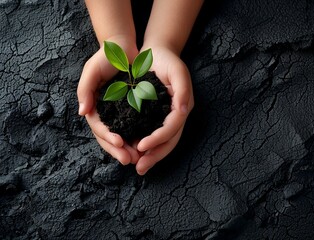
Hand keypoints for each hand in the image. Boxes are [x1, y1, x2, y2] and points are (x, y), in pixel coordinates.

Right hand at [77, 36, 138, 164]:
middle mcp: (105, 113)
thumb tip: (82, 112)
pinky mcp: (132, 111)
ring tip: (139, 158)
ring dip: (129, 150)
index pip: (99, 128)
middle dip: (118, 151)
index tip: (119, 143)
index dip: (107, 138)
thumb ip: (85, 89)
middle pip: (109, 138)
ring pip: (122, 138)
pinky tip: (147, 147)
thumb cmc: (105, 57)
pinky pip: (134, 129)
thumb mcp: (92, 70)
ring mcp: (118, 114)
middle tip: (130, 160)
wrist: (123, 49)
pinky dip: (139, 139)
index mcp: (94, 107)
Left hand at [132, 46, 193, 174]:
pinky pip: (151, 134)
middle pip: (168, 141)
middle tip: (140, 168)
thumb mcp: (178, 71)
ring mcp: (166, 118)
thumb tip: (183, 112)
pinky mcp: (154, 116)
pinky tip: (133, 152)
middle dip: (154, 156)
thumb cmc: (168, 61)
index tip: (141, 146)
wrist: (157, 54)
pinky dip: (144, 145)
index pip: (172, 129)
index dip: (158, 139)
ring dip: (150, 156)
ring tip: (137, 166)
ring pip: (161, 142)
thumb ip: (183, 91)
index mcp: (182, 108)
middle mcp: (176, 116)